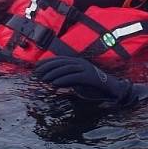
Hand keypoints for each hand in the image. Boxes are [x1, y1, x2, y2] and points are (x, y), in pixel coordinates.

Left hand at [33, 56, 147, 106]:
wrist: (111, 89)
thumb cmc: (93, 86)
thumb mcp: (77, 81)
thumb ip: (67, 78)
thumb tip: (52, 80)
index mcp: (78, 61)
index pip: (59, 59)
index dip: (47, 62)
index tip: (36, 67)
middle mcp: (81, 63)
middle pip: (61, 63)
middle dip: (47, 67)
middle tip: (37, 73)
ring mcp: (86, 69)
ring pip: (66, 69)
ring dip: (53, 74)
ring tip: (44, 79)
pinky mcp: (89, 77)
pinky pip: (73, 77)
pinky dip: (63, 80)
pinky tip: (54, 84)